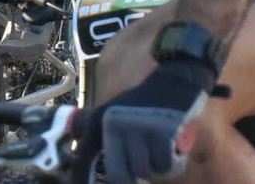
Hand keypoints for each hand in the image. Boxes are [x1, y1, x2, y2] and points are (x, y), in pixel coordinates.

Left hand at [85, 60, 214, 181]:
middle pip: (120, 174)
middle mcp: (116, 125)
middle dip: (135, 173)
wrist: (175, 79)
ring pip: (145, 171)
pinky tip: (174, 147)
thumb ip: (100, 132)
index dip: (85, 178)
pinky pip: (165, 165)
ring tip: (161, 147)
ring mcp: (138, 128)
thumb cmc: (146, 101)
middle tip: (147, 159)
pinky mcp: (161, 132)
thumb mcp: (116, 111)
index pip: (88, 158)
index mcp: (102, 121)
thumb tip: (79, 149)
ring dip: (156, 165)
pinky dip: (173, 162)